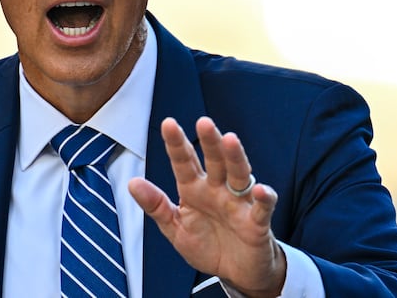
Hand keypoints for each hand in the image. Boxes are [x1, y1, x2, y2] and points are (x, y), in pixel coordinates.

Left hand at [128, 117, 285, 297]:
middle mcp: (218, 191)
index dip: (177, 144)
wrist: (237, 273)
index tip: (168, 124)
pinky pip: (262, 208)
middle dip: (209, 141)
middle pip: (215, 161)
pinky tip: (260, 190)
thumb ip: (156, 206)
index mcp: (195, 190)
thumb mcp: (175, 228)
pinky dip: (263, 198)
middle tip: (203, 122)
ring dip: (235, 157)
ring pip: (239, 175)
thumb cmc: (208, 246)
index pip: (185, 162)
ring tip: (230, 140)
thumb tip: (132, 183)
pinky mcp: (257, 223)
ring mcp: (238, 204)